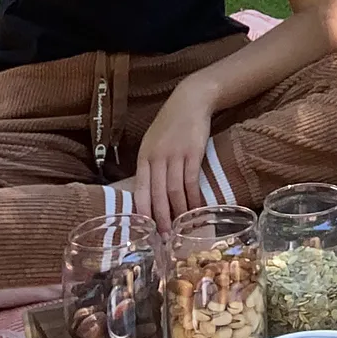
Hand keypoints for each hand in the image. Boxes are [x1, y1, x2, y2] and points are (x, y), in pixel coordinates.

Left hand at [131, 81, 214, 234]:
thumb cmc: (170, 124)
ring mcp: (175, 155)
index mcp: (144, 157)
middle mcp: (156, 158)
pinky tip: (196, 209)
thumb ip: (150, 165)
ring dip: (178, 211)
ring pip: (174, 191)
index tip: (146, 229)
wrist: (190, 101)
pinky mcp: (193, 153)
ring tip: (181, 226)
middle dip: (161, 217)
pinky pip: (191, 182)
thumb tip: (148, 192)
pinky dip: (194, 198)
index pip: (140, 189)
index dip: (143, 210)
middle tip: (166, 236)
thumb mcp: (152, 142)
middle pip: (158, 194)